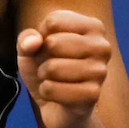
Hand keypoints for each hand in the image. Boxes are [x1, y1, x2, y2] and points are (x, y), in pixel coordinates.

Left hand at [16, 9, 110, 127]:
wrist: (59, 106)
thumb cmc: (47, 68)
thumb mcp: (30, 48)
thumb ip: (26, 38)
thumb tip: (34, 42)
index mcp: (93, 27)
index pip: (53, 21)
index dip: (40, 36)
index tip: (48, 48)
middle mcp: (102, 46)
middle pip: (53, 43)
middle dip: (42, 58)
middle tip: (50, 66)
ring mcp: (100, 71)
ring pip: (52, 67)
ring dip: (44, 76)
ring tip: (54, 79)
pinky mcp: (93, 95)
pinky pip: (52, 89)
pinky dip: (46, 92)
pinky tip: (57, 95)